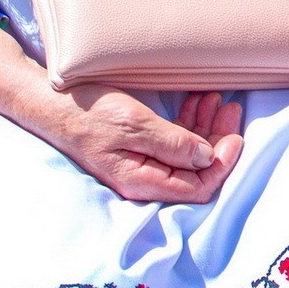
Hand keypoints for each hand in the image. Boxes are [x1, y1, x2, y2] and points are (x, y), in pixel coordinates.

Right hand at [45, 85, 245, 204]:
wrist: (53, 101)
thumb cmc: (88, 111)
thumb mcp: (134, 124)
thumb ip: (172, 143)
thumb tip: (207, 158)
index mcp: (142, 180)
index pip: (196, 188)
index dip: (221, 166)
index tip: (235, 137)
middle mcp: (144, 177)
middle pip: (196, 171)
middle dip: (219, 141)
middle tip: (230, 109)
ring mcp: (142, 161)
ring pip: (188, 153)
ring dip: (206, 127)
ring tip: (217, 99)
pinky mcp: (139, 145)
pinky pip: (173, 140)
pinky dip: (190, 122)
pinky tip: (198, 100)